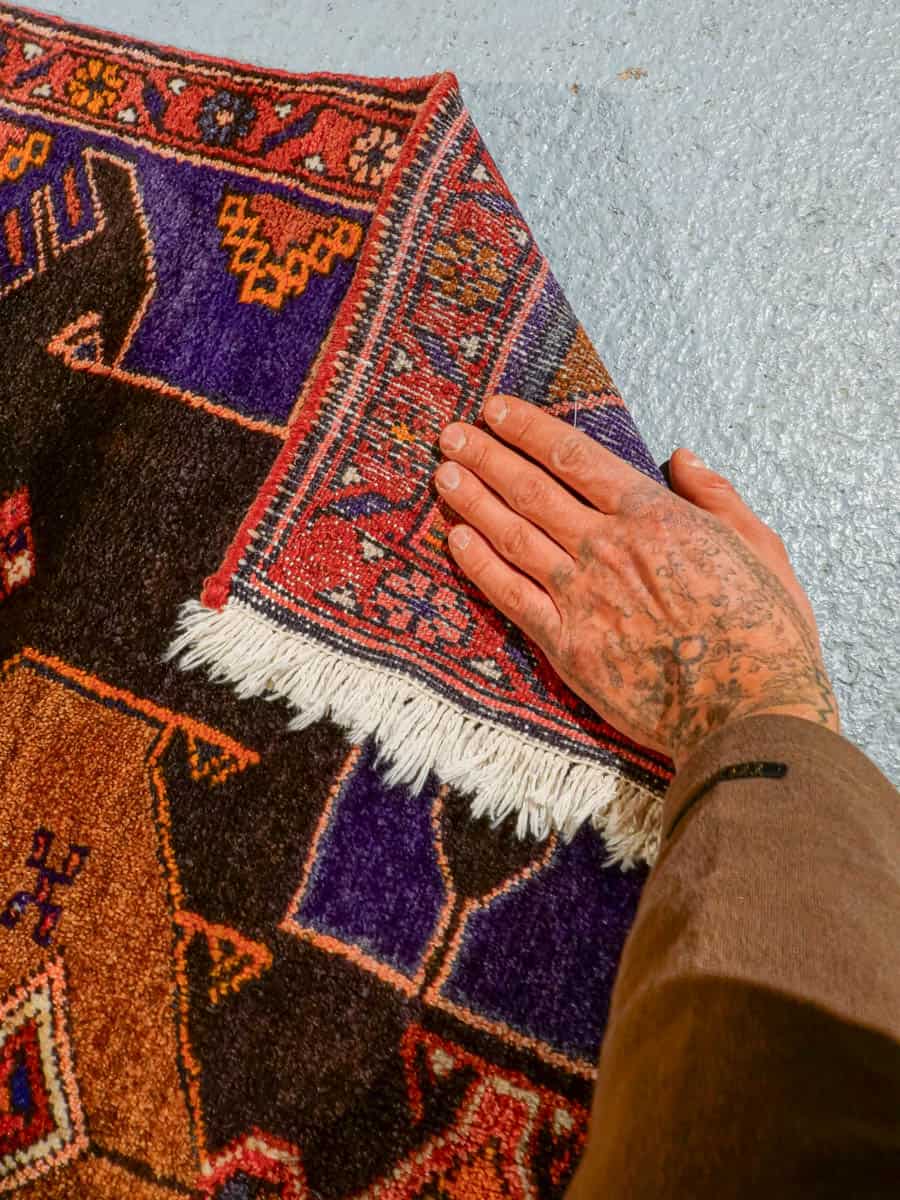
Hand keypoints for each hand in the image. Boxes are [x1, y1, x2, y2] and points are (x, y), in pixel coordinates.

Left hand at [434, 394, 837, 769]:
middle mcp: (606, 547)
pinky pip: (510, 596)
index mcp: (652, 516)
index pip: (573, 456)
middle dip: (485, 456)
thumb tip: (682, 456)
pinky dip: (479, 564)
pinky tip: (455, 539)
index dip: (528, 429)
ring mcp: (581, 596)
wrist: (750, 710)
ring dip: (472, 500)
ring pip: (512, 535)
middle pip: (530, 489)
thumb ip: (716, 495)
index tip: (496, 410)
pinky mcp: (567, 645)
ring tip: (443, 474)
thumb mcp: (760, 545)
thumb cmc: (766, 630)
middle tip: (452, 433)